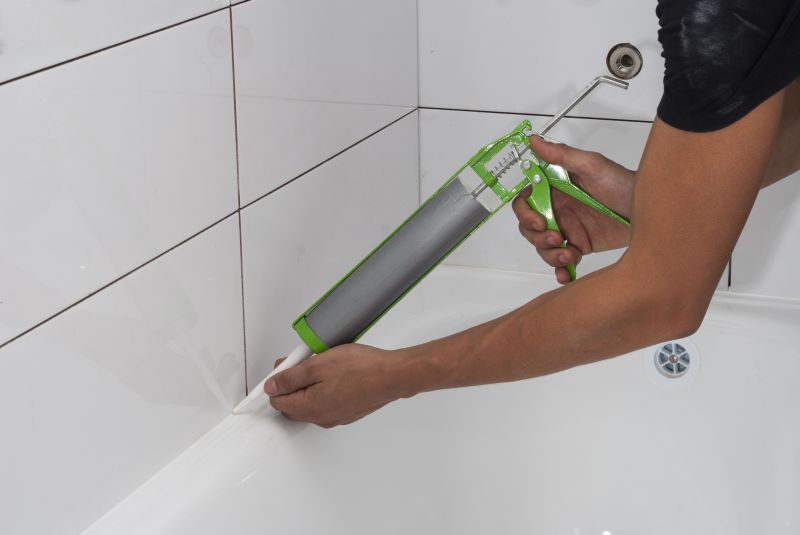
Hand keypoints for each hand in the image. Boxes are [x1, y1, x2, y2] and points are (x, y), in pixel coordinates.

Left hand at [265, 344, 401, 427]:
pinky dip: (325, 389)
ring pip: (311, 402)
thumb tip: (272, 386)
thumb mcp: (317, 366)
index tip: (284, 366)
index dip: (276, 381)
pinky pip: (328, 402)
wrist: (392, 376)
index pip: (277, 401)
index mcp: (310, 408)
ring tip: (321, 364)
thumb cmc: (361, 369)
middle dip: (292, 383)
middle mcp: (322, 418)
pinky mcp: (349, 412)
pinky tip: (335, 373)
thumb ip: (290, 378)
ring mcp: (337, 416)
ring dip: (310, 385)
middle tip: (302, 362)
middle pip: (293, 404)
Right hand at [512, 136, 634, 283]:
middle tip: (558, 240)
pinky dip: (560, 270)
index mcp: (555, 189)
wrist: (653, 212)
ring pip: (543, 247)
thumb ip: (562, 156)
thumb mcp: (593, 166)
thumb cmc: (624, 184)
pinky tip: (566, 275)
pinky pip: (561, 262)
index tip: (539, 222)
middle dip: (538, 238)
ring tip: (569, 256)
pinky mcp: (579, 246)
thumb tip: (534, 140)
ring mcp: (568, 229)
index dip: (525, 214)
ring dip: (550, 255)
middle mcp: (558, 209)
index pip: (526, 202)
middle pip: (530, 229)